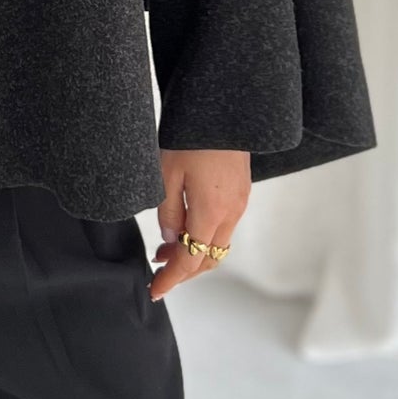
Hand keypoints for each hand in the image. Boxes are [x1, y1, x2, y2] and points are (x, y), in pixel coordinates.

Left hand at [149, 148, 249, 299]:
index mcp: (211, 212)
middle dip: (183, 270)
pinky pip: (224, 227)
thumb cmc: (191, 137)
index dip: (171, 279)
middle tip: (157, 269)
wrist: (223, 108)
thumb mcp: (166, 175)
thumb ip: (169, 214)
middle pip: (208, 259)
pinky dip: (205, 236)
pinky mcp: (241, 192)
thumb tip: (172, 242)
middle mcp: (231, 213)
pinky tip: (186, 227)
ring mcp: (240, 203)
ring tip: (166, 249)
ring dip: (194, 253)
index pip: (191, 260)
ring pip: (218, 244)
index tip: (155, 290)